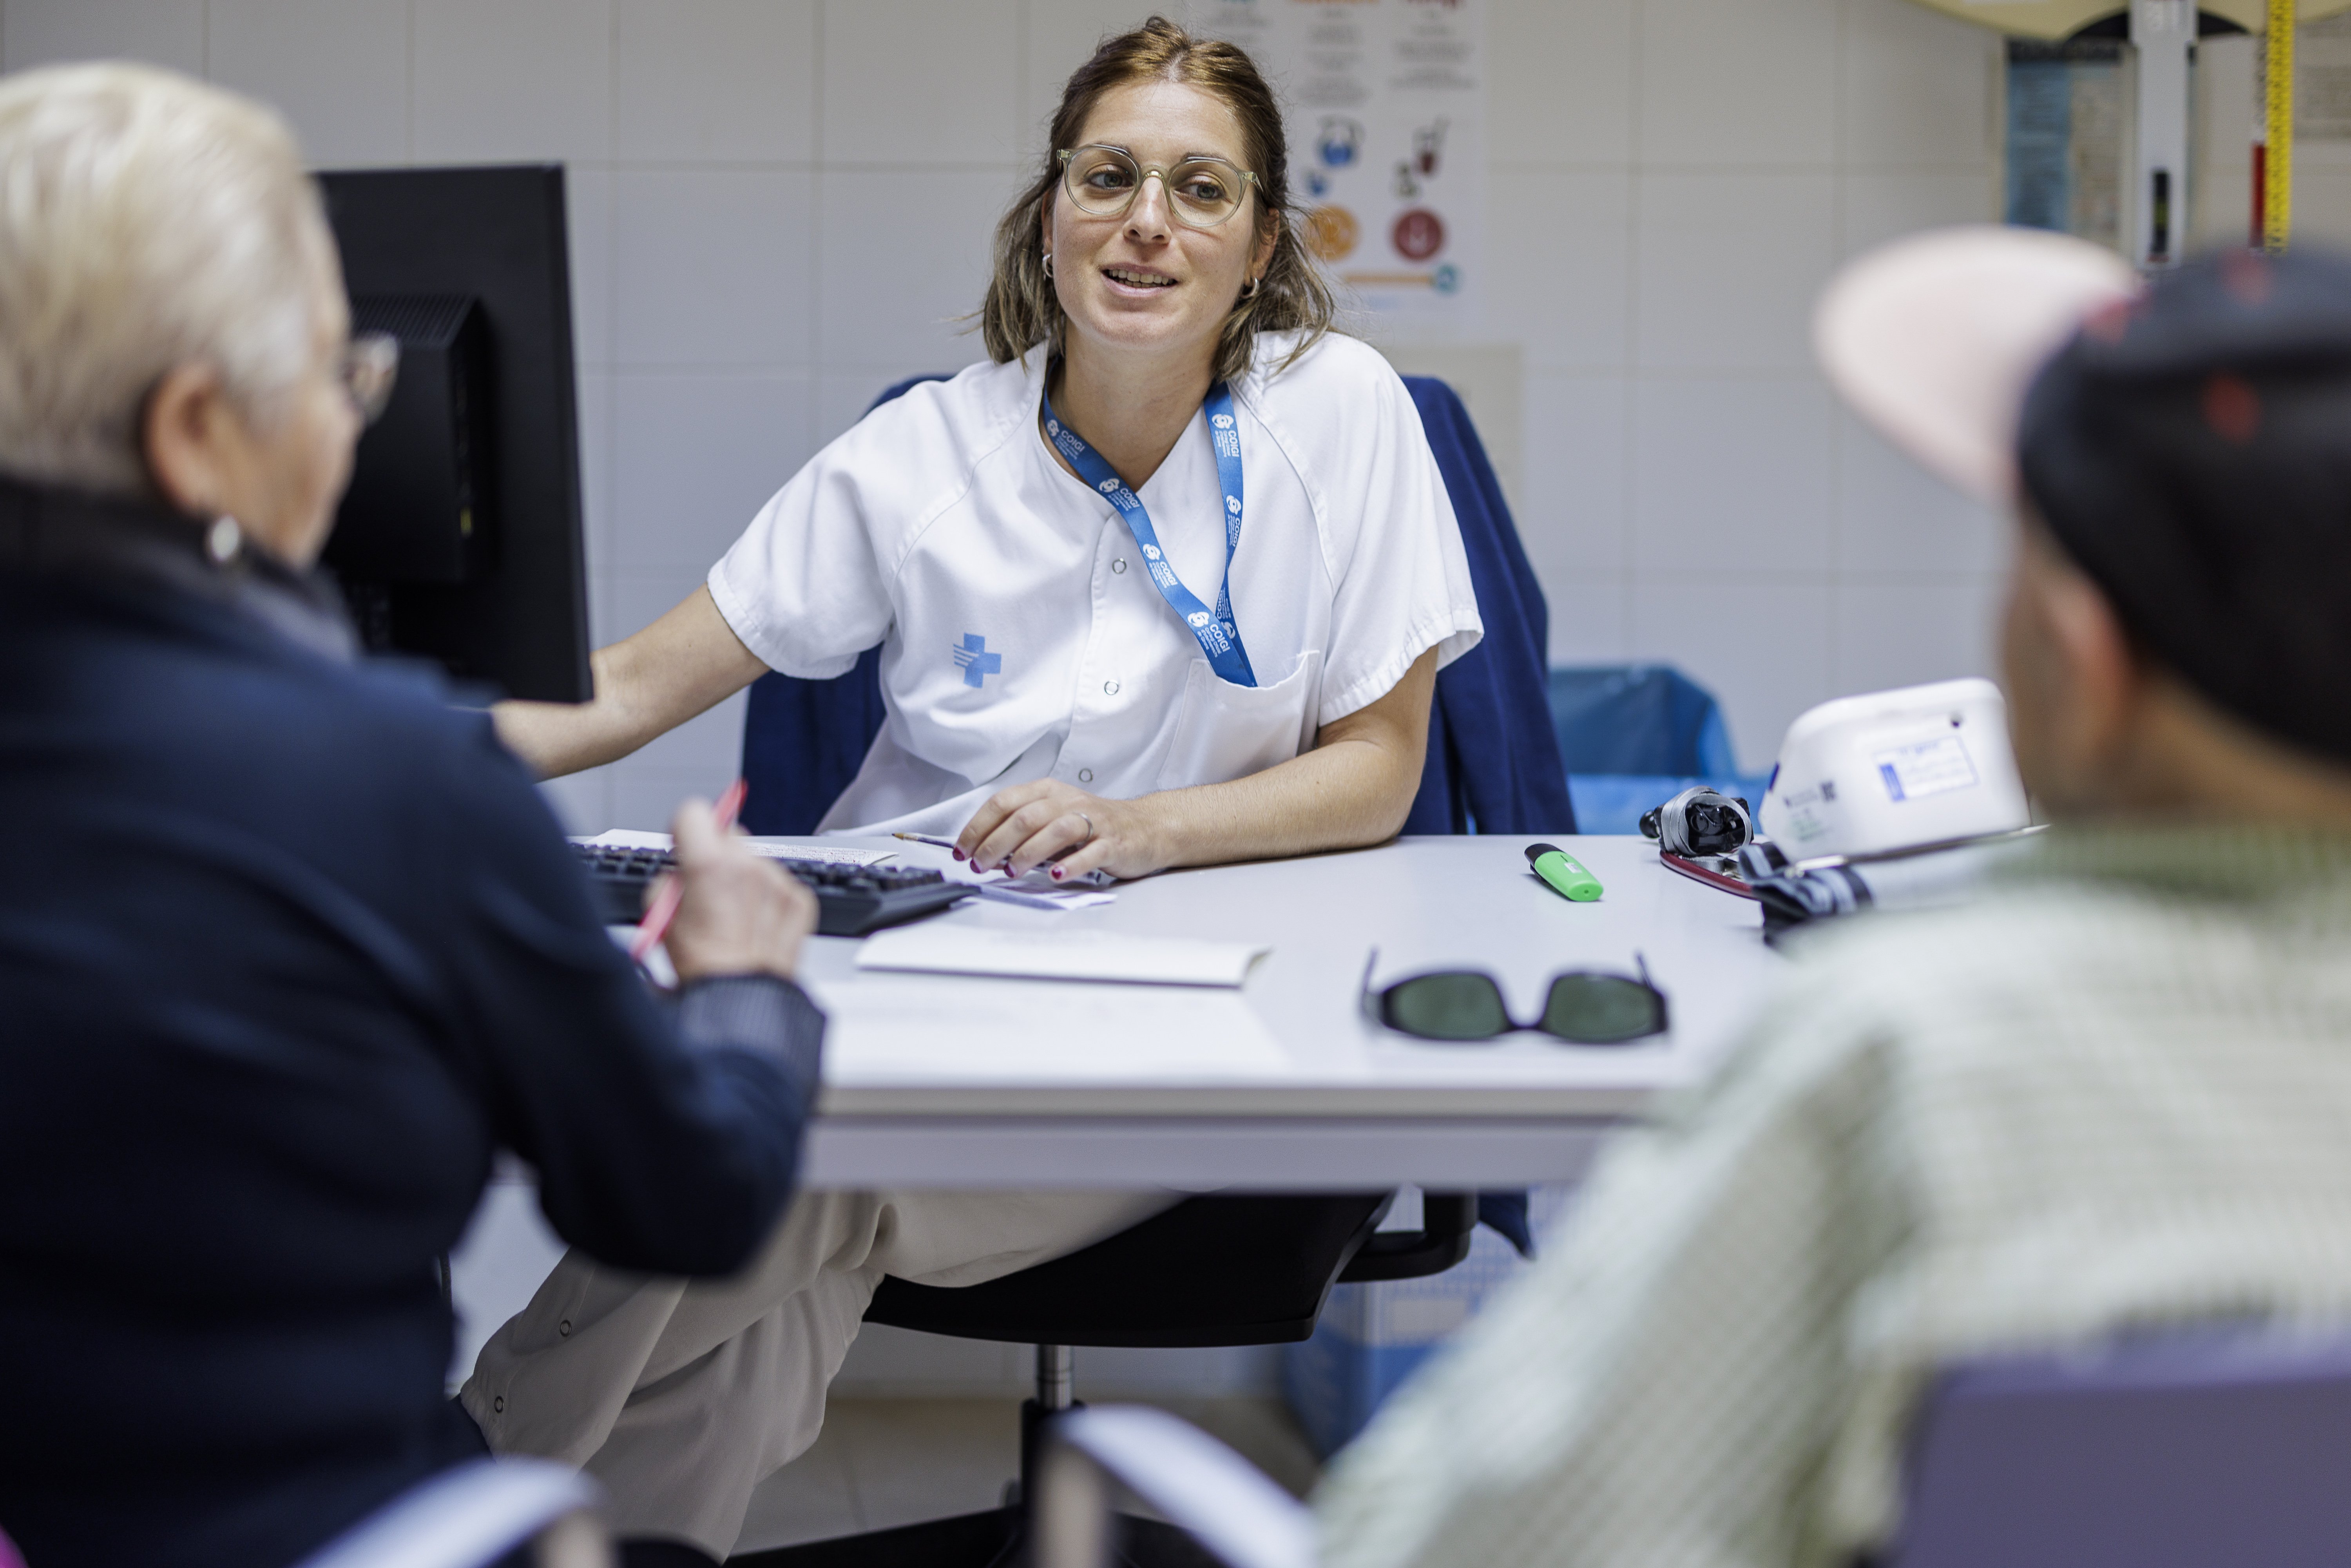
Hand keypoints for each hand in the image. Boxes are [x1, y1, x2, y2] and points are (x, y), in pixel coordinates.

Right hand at [657, 797, 817, 981]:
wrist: (740, 1001)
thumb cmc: (702, 966)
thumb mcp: (661, 916)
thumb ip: (669, 879)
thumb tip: (680, 869)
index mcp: (709, 864)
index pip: (694, 811)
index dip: (684, 829)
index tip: (683, 846)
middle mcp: (749, 867)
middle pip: (729, 833)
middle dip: (716, 853)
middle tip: (707, 886)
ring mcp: (778, 882)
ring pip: (756, 858)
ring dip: (744, 875)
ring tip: (731, 914)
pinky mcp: (800, 900)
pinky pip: (780, 883)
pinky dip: (767, 897)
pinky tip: (754, 923)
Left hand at [957, 780, 1162, 881]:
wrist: (1147, 827)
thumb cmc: (1095, 824)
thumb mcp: (1055, 815)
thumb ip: (1023, 828)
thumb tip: (983, 848)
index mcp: (1048, 792)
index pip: (1004, 802)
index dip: (978, 826)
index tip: (962, 850)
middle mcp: (1068, 802)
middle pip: (1025, 817)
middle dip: (996, 843)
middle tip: (980, 865)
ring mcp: (1093, 821)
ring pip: (1055, 830)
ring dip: (1028, 852)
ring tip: (1012, 871)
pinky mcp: (1113, 842)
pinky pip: (1091, 851)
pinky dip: (1072, 864)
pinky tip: (1057, 876)